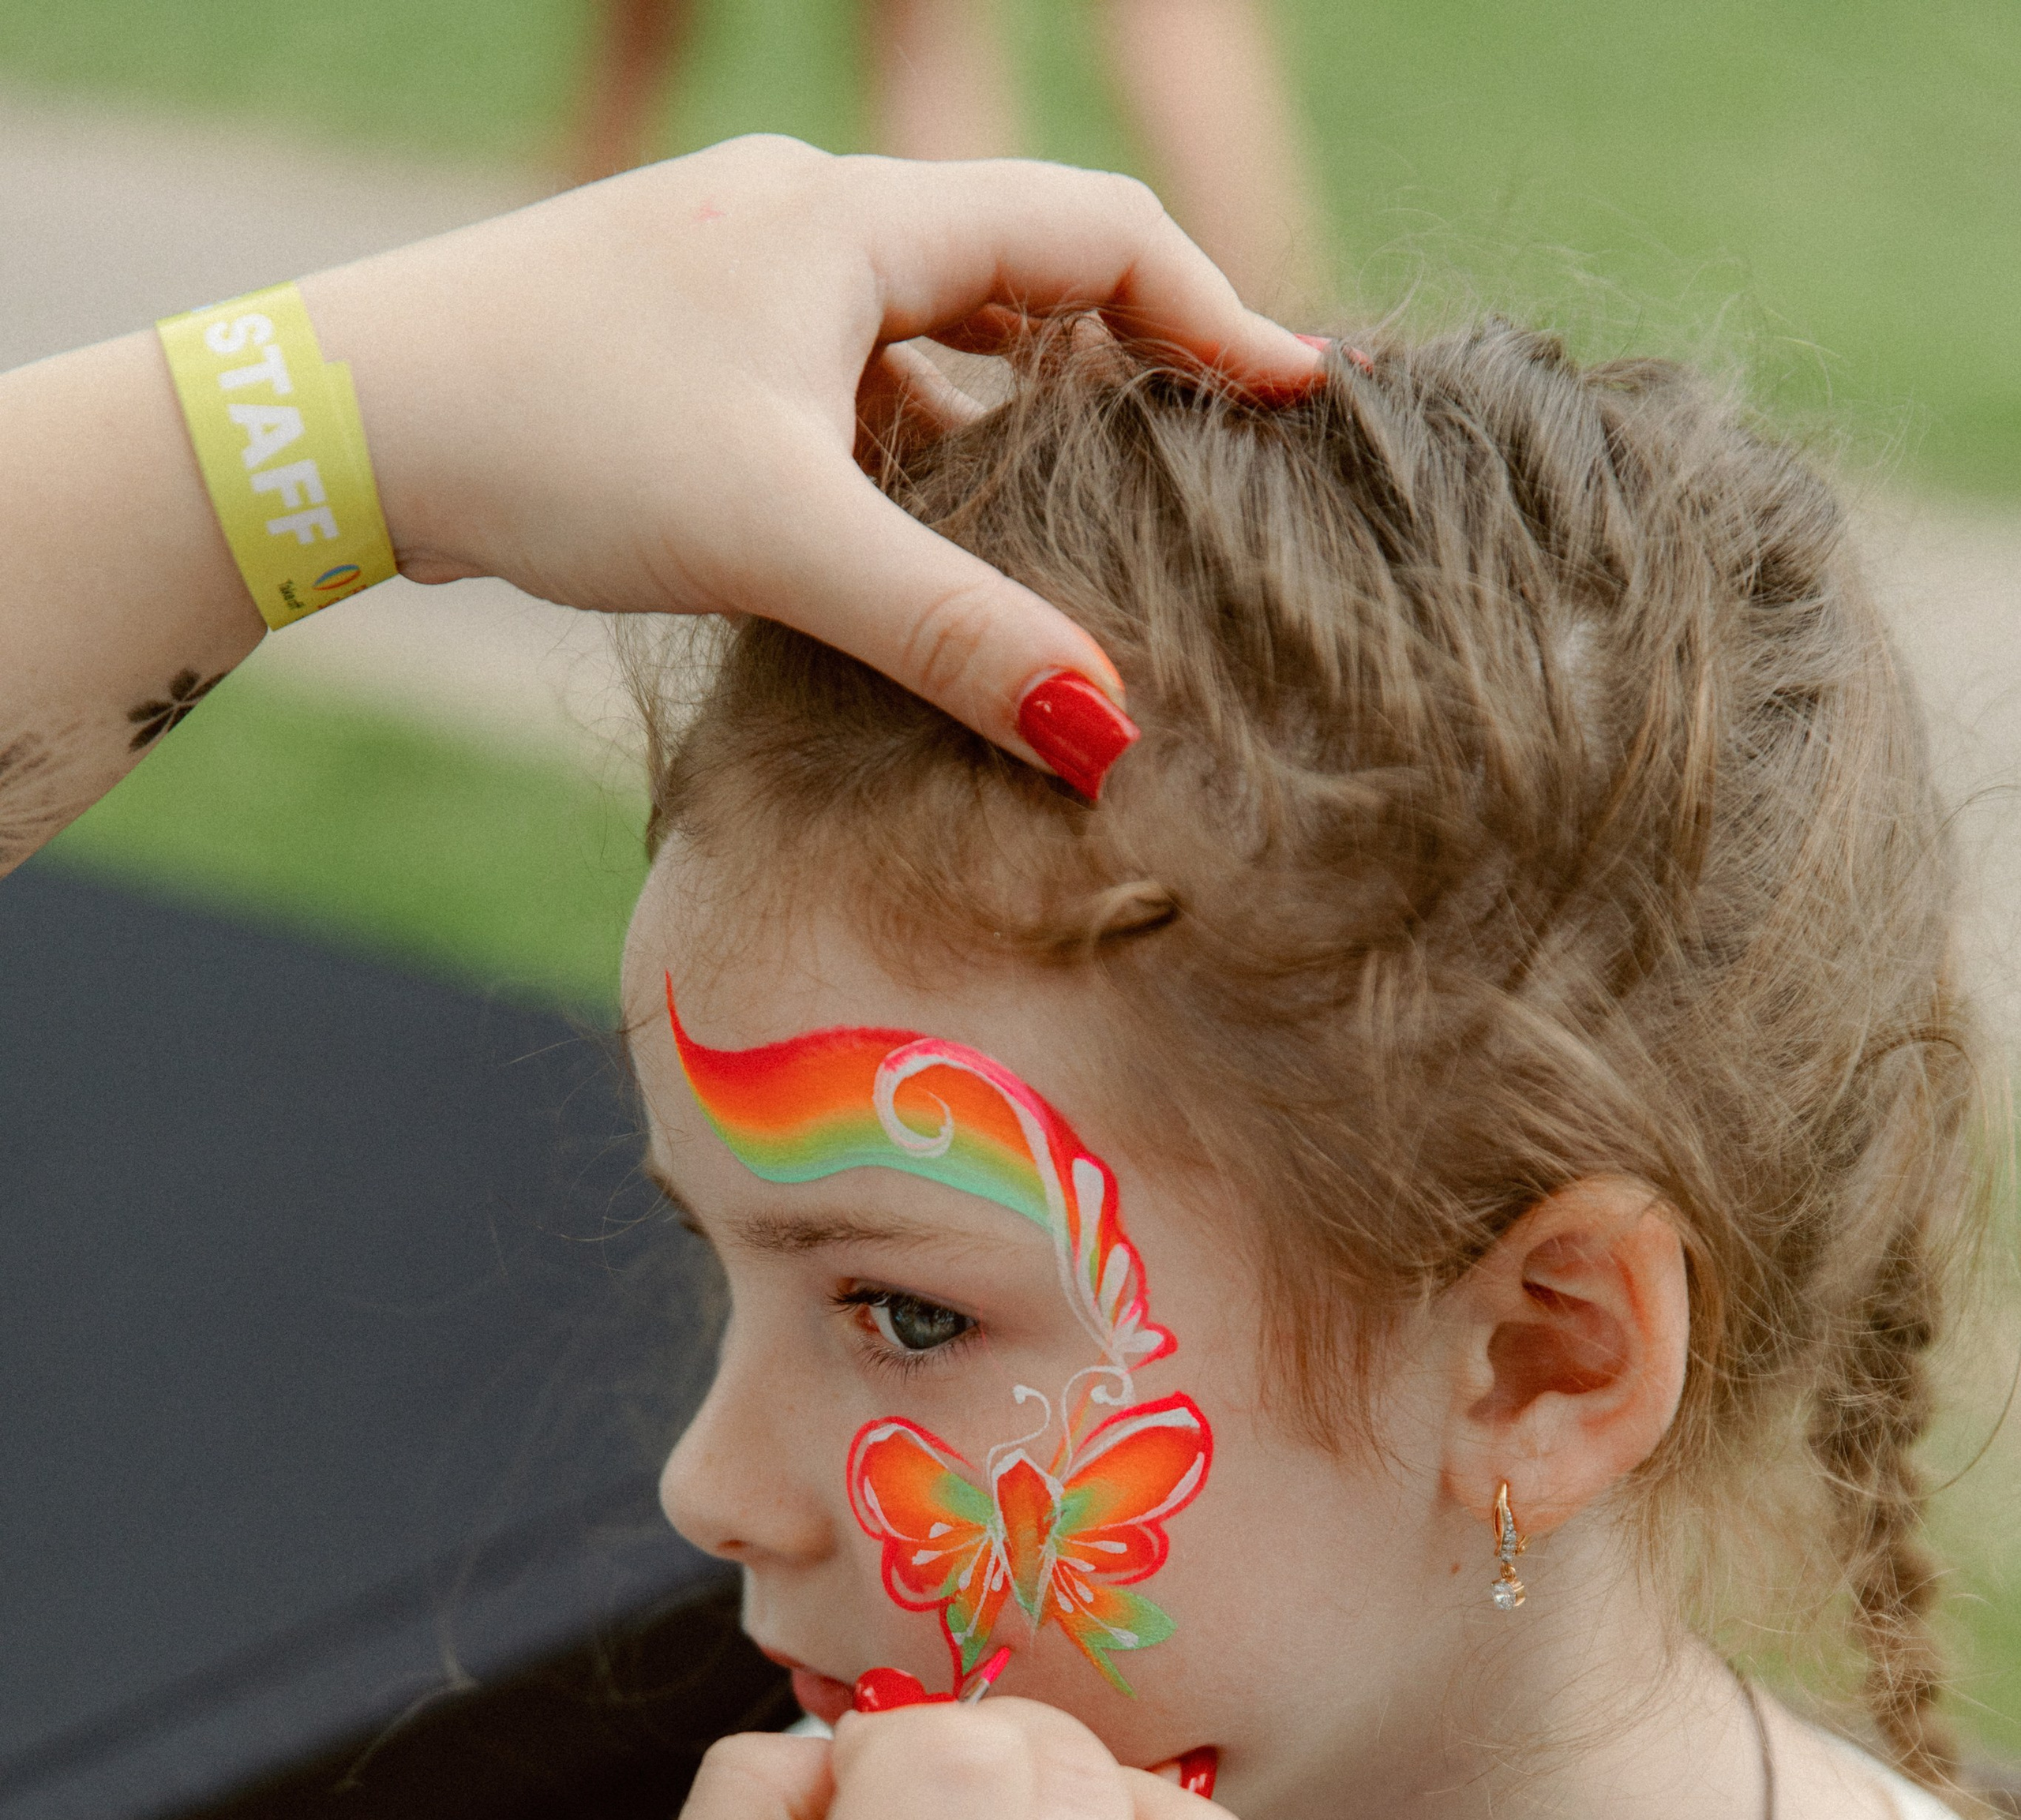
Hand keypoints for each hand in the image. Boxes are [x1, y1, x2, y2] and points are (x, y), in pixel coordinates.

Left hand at [301, 137, 1321, 770]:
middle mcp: (804, 218)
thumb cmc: (558, 439)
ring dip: (1002, 427)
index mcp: (850, 217)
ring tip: (1074, 537)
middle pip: (1019, 272)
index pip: (1091, 232)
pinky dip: (906, 453)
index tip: (1299, 394)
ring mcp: (741, 276)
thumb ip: (950, 632)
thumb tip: (1105, 732)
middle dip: (1121, 369)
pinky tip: (912, 548)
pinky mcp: (690, 345)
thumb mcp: (780, 539)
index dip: (1214, 310)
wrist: (353, 422)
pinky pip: (846, 382)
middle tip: (1208, 468)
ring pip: (927, 337)